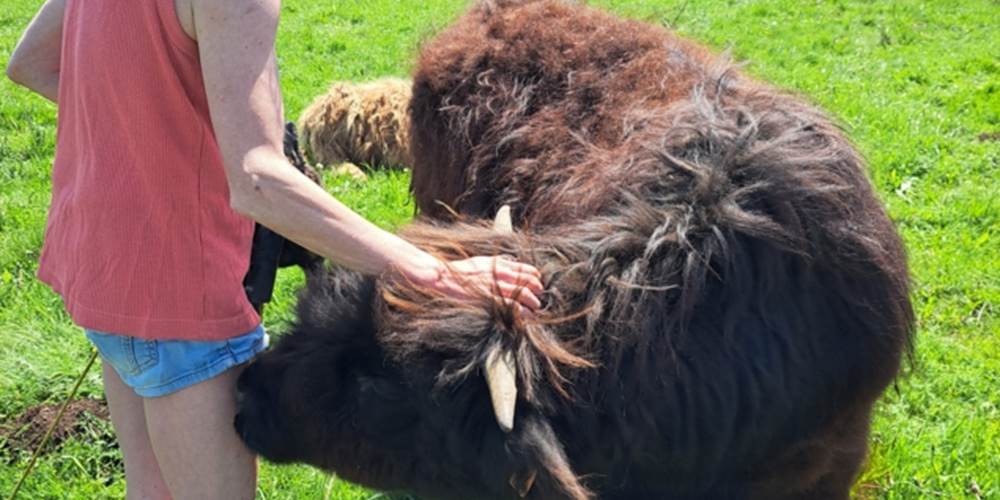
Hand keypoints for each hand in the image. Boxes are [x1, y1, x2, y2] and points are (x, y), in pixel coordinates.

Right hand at [405, 255, 543, 310]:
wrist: (442, 277)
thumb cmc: (461, 270)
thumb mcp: (482, 260)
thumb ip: (497, 262)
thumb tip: (511, 264)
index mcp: (499, 263)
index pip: (526, 269)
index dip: (535, 278)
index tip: (538, 284)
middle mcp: (500, 273)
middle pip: (528, 282)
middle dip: (537, 291)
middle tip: (540, 299)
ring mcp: (495, 286)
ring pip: (523, 294)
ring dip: (533, 303)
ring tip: (536, 310)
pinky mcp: (489, 299)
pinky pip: (511, 306)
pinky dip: (521, 311)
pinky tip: (526, 316)